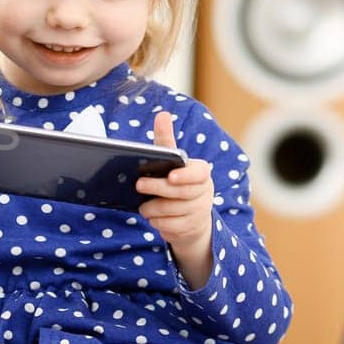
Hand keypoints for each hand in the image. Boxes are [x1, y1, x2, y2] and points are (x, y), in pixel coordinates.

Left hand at [136, 111, 214, 289]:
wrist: (189, 218)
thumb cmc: (176, 182)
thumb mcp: (171, 162)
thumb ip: (166, 140)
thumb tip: (162, 114)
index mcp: (201, 173)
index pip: (198, 173)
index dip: (185, 175)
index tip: (170, 175)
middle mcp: (205, 192)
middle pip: (180, 193)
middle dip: (157, 190)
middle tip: (139, 186)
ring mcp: (201, 212)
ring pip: (172, 212)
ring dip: (153, 209)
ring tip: (143, 206)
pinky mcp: (192, 229)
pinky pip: (170, 227)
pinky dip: (158, 223)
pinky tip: (153, 218)